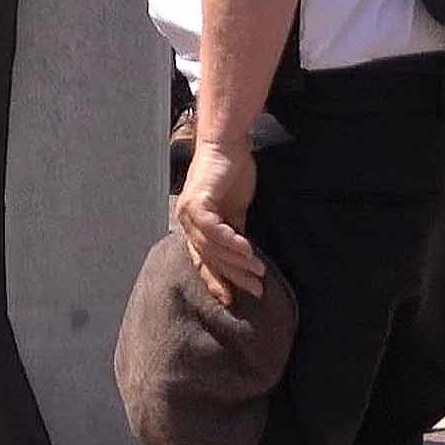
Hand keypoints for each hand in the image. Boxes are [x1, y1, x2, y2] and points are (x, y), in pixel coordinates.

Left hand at [172, 142, 265, 306]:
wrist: (228, 144)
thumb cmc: (232, 174)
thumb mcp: (236, 211)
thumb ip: (236, 233)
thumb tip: (246, 259)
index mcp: (193, 227)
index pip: (202, 262)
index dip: (216, 281)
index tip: (232, 300)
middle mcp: (186, 223)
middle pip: (209, 259)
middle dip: (234, 277)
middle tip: (256, 290)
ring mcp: (188, 213)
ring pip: (212, 248)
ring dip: (237, 261)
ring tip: (259, 271)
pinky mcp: (196, 203)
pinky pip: (214, 230)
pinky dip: (231, 242)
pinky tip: (248, 250)